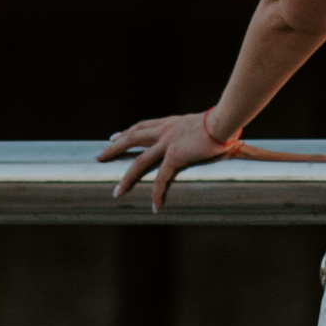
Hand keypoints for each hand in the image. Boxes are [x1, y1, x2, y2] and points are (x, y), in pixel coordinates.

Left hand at [96, 111, 237, 210]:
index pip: (143, 125)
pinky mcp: (176, 155)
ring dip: (127, 177)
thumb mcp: (208, 123)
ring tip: (116, 191)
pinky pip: (162, 178)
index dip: (128, 131)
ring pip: (139, 160)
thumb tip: (224, 138)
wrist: (224, 119)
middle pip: (133, 137)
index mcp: (171, 122)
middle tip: (100, 155)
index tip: (115, 136)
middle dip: (115, 147)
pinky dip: (157, 193)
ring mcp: (168, 142)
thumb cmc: (224, 120)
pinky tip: (155, 206)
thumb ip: (207, 132)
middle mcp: (166, 130)